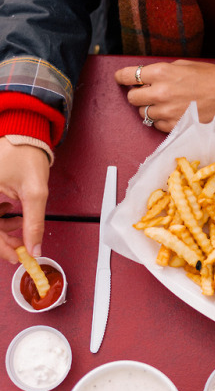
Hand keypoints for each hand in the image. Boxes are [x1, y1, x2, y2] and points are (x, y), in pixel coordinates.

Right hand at [0, 139, 49, 262]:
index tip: (17, 256)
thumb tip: (35, 246)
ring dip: (3, 228)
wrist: (26, 134)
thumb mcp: (34, 192)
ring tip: (21, 225)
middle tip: (22, 246)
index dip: (1, 247)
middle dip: (4, 239)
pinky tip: (12, 212)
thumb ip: (34, 222)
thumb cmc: (26, 154)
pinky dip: (0, 217)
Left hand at [114, 59, 214, 131]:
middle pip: (132, 98)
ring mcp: (167, 111)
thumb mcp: (184, 65)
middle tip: (146, 92)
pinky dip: (161, 120)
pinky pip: (156, 125)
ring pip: (143, 114)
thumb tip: (146, 78)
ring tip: (163, 104)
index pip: (128, 76)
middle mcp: (160, 92)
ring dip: (149, 109)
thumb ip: (162, 71)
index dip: (121, 77)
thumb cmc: (210, 78)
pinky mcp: (174, 125)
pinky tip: (172, 113)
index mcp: (162, 72)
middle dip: (137, 94)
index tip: (121, 78)